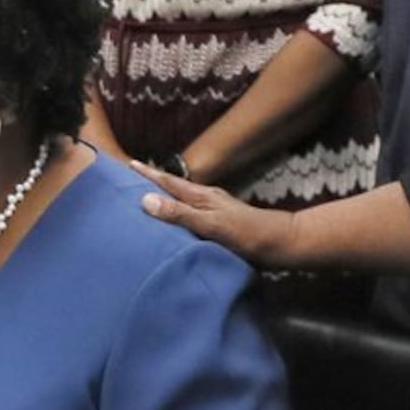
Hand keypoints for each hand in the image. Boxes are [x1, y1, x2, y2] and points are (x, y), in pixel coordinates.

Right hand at [135, 162, 289, 268]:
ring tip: (146, 200)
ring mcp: (215, 211)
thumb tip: (146, 199)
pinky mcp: (220, 225)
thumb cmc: (247, 235)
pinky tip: (175, 223)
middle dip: (153, 182)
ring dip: (164, 198)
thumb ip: (180, 214)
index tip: (128, 164)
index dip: (148, 174)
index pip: (169, 182)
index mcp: (202, 197)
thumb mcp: (211, 225)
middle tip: (130, 179)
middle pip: (174, 188)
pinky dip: (177, 214)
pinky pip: (190, 215)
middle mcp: (207, 200)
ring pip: (182, 201)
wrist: (281, 245)